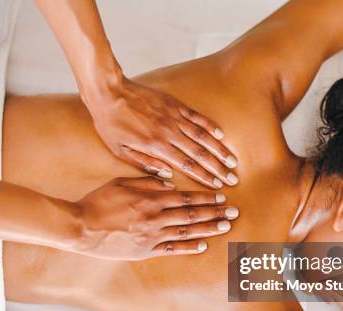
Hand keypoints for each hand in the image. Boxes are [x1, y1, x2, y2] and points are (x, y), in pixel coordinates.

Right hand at [71, 176, 238, 259]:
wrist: (80, 227)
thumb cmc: (98, 202)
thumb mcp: (121, 183)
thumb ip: (146, 182)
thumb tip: (168, 182)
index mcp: (150, 198)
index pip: (184, 197)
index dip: (205, 196)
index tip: (221, 195)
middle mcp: (155, 217)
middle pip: (191, 214)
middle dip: (215, 212)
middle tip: (234, 211)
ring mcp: (151, 236)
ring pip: (186, 231)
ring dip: (208, 228)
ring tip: (226, 226)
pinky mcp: (145, 251)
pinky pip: (171, 249)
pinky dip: (188, 248)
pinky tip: (203, 245)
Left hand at [85, 77, 238, 188]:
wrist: (110, 92)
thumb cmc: (111, 124)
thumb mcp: (121, 151)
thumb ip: (145, 164)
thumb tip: (167, 174)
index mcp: (156, 146)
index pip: (187, 165)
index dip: (204, 176)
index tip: (217, 185)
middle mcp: (170, 132)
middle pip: (200, 154)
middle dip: (218, 168)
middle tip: (232, 178)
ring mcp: (175, 117)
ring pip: (203, 136)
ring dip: (220, 150)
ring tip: (233, 161)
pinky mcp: (175, 105)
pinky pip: (197, 117)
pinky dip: (210, 126)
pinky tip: (220, 135)